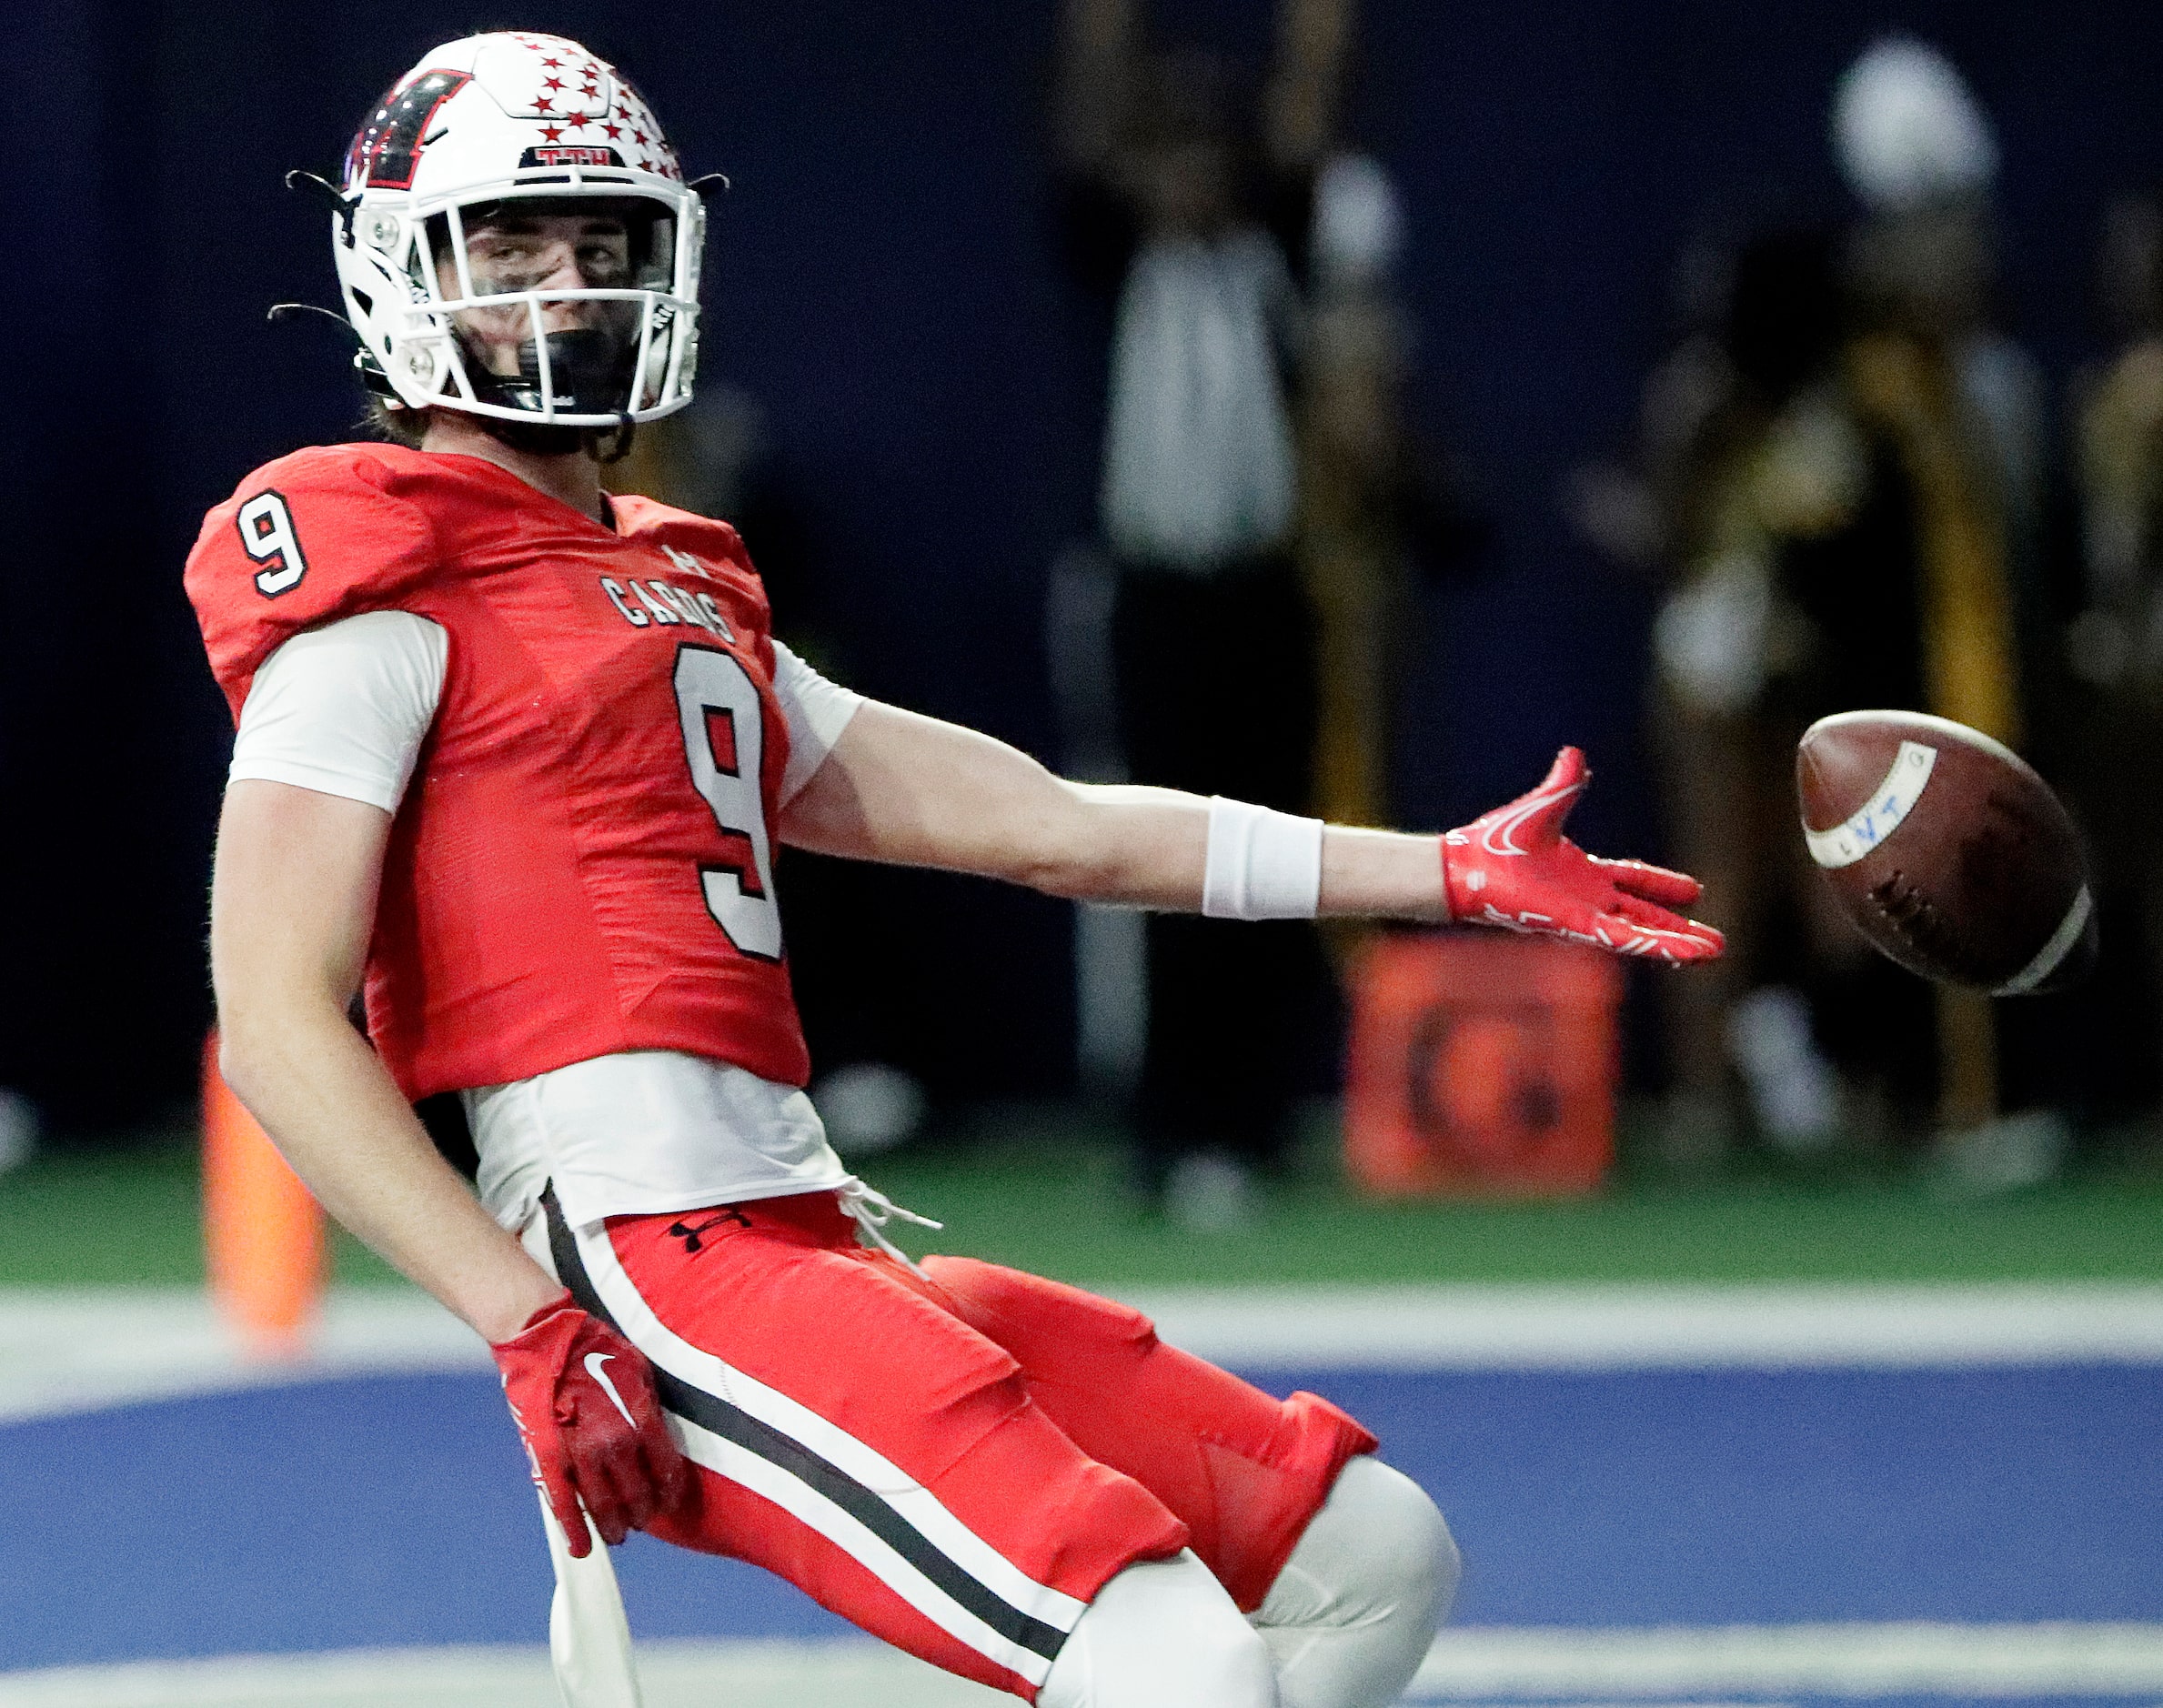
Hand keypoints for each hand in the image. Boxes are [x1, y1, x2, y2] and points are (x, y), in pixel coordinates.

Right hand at [490, 1292, 691, 1555]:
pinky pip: (564, 1506)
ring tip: (618, 1535)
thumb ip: (649, 1409)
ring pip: (604, 1507)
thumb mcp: (639, 1372)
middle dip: (643, 1513)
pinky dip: (574, 1531)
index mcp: (642, 1421)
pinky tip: (582, 1549)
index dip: (668, 1492)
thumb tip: (658, 1435)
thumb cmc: (595, 1349)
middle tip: (642, 1520)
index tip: (668, 1501)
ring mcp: (581, 1454)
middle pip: (637, 1496)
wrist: (546, 1340)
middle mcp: (615, 1443)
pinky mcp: (549, 1460)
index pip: (665, 1472)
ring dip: (614, 1527)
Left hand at [1441, 748, 1722, 962]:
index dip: (1661, 886)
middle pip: (1644, 916)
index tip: (1694, 891)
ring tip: (1714, 953)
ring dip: (1677, 943)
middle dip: (1678, 928)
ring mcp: (1586, 915)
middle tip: (1714, 942)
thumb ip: (1564, 785)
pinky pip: (1626, 939)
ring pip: (1642, 933)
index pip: (1634, 882)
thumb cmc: (1496, 841)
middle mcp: (1588, 899)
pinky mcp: (1579, 927)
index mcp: (1584, 874)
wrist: (1469, 865)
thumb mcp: (1543, 807)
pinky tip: (1685, 954)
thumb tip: (1574, 754)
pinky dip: (1656, 945)